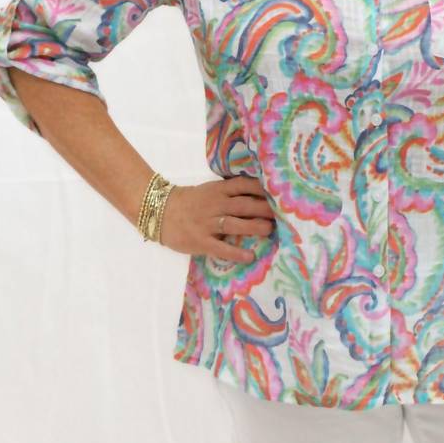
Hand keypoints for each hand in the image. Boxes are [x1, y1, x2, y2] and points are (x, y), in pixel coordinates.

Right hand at [158, 175, 275, 263]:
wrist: (159, 212)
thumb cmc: (190, 202)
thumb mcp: (210, 191)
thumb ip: (231, 193)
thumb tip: (259, 196)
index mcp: (218, 190)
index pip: (244, 186)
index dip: (263, 189)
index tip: (280, 194)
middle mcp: (215, 205)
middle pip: (244, 205)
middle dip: (264, 208)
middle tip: (283, 215)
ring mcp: (207, 223)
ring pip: (234, 224)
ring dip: (254, 226)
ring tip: (270, 230)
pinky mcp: (201, 241)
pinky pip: (221, 248)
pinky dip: (236, 253)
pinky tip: (249, 256)